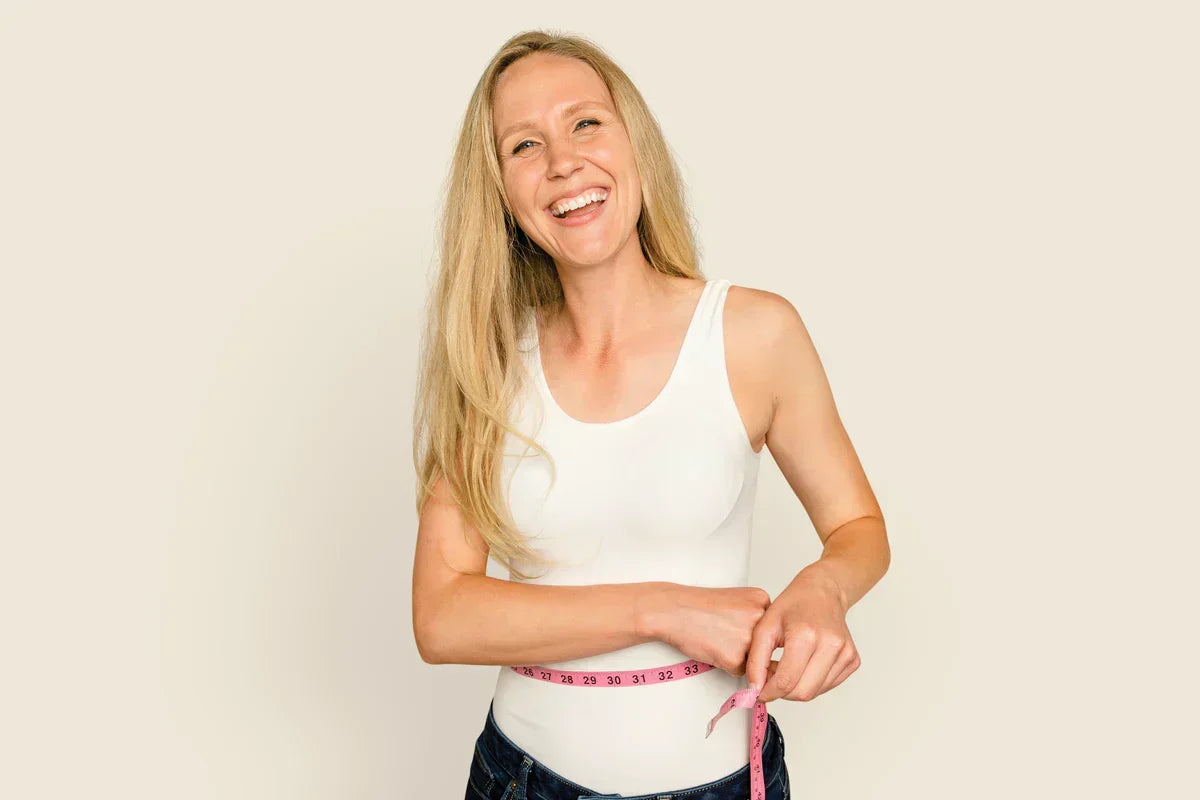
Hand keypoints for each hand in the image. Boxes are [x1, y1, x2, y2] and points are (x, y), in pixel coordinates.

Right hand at [645, 583, 771, 677]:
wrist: (673, 610)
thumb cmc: (698, 606)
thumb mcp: (736, 600)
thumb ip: (754, 617)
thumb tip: (768, 646)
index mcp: (762, 599)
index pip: (768, 627)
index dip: (748, 629)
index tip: (732, 623)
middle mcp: (760, 617)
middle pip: (763, 644)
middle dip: (745, 643)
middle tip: (722, 631)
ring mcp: (748, 638)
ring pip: (753, 659)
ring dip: (737, 655)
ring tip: (716, 637)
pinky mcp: (735, 658)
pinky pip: (739, 671)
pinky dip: (725, 664)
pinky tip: (712, 647)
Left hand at [745, 568, 859, 702]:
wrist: (822, 592)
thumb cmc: (793, 605)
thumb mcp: (764, 626)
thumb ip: (756, 660)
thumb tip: (755, 689)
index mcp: (806, 635)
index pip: (786, 682)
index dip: (769, 692)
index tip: (759, 691)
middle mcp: (830, 645)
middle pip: (802, 692)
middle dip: (782, 692)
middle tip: (772, 677)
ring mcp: (845, 653)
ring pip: (815, 692)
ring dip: (796, 687)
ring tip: (786, 667)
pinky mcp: (852, 660)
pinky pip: (828, 686)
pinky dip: (811, 682)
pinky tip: (803, 666)